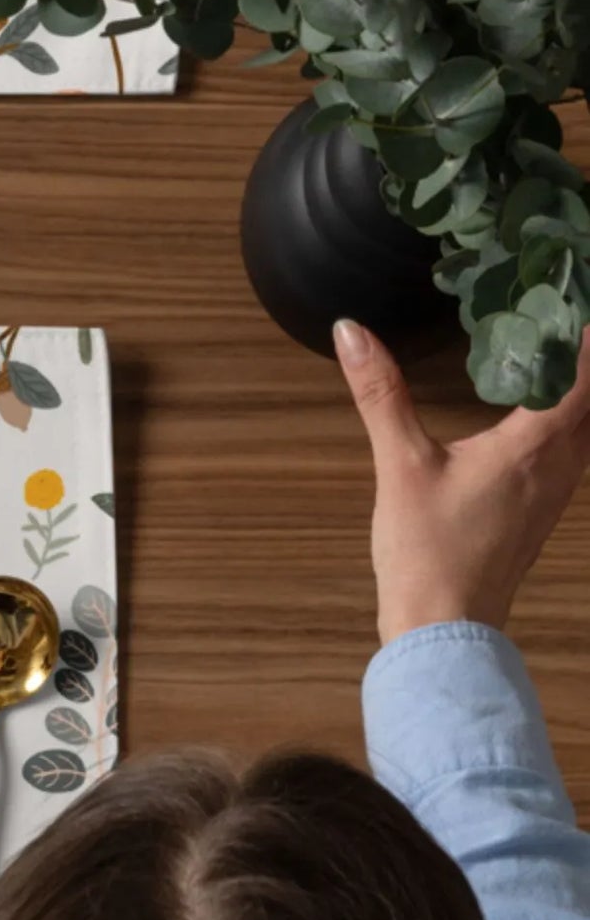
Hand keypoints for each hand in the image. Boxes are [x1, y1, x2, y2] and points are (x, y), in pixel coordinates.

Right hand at [334, 319, 589, 643]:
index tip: (565, 292)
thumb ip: (381, 395)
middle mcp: (562, 462)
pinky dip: (570, 418)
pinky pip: (575, 448)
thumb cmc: (427, 551)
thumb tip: (352, 331)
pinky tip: (538, 413)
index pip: (585, 368)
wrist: (444, 627)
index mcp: (536, 442)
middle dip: (583, 355)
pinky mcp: (543, 509)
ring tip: (553, 351)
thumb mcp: (400, 466)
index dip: (582, 329)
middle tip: (557, 314)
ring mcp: (558, 489)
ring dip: (580, 386)